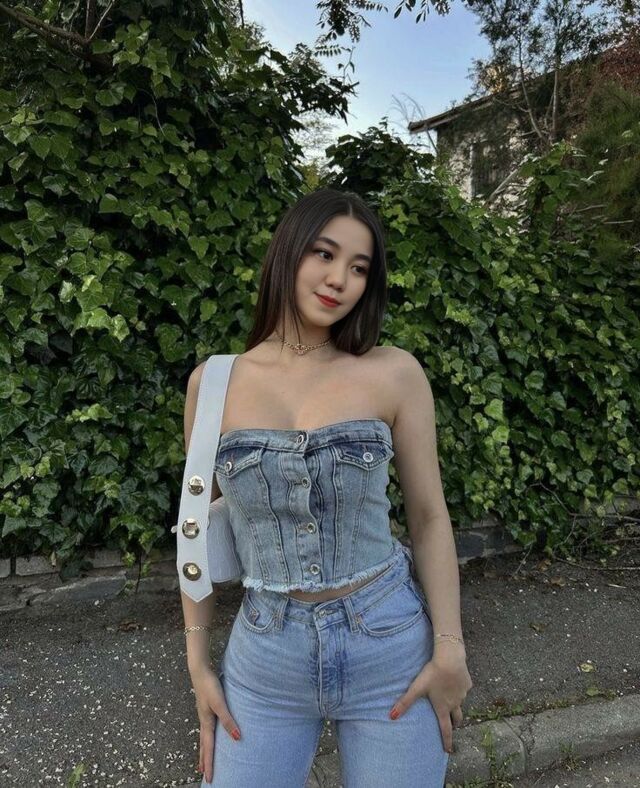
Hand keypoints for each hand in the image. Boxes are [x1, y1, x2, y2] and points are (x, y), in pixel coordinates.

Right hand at [189, 665, 240, 783]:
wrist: (200, 671)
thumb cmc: (209, 687)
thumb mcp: (220, 703)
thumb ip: (228, 720)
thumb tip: (237, 738)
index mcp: (206, 723)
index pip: (208, 748)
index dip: (209, 763)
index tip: (209, 778)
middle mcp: (204, 722)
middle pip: (204, 746)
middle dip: (205, 761)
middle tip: (205, 775)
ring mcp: (204, 715)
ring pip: (204, 738)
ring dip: (204, 751)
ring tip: (204, 762)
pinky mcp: (206, 709)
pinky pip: (206, 730)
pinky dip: (206, 739)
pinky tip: (210, 736)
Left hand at [388, 649, 472, 753]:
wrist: (450, 659)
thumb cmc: (432, 674)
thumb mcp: (417, 688)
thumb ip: (404, 702)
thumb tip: (391, 716)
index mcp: (443, 707)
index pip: (446, 729)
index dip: (447, 740)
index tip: (448, 750)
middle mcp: (455, 703)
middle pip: (458, 718)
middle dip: (455, 723)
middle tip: (453, 724)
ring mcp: (463, 693)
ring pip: (461, 702)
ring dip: (457, 703)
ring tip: (452, 699)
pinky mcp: (467, 683)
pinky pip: (464, 687)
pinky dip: (460, 687)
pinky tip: (455, 679)